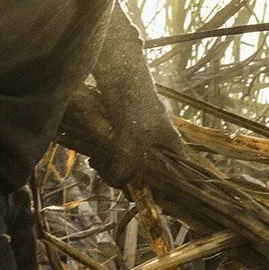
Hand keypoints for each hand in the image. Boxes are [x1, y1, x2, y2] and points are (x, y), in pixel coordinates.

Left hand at [81, 6, 182, 188]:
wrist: (118, 72)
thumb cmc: (133, 105)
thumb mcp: (130, 141)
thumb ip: (125, 167)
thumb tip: (118, 182)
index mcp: (171, 147)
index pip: (173, 181)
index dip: (160, 193)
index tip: (140, 197)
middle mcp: (159, 145)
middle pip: (146, 176)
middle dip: (126, 178)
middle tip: (108, 174)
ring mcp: (142, 139)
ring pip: (128, 166)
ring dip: (112, 168)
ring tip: (97, 162)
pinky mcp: (125, 133)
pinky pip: (117, 155)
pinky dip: (106, 159)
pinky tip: (95, 157)